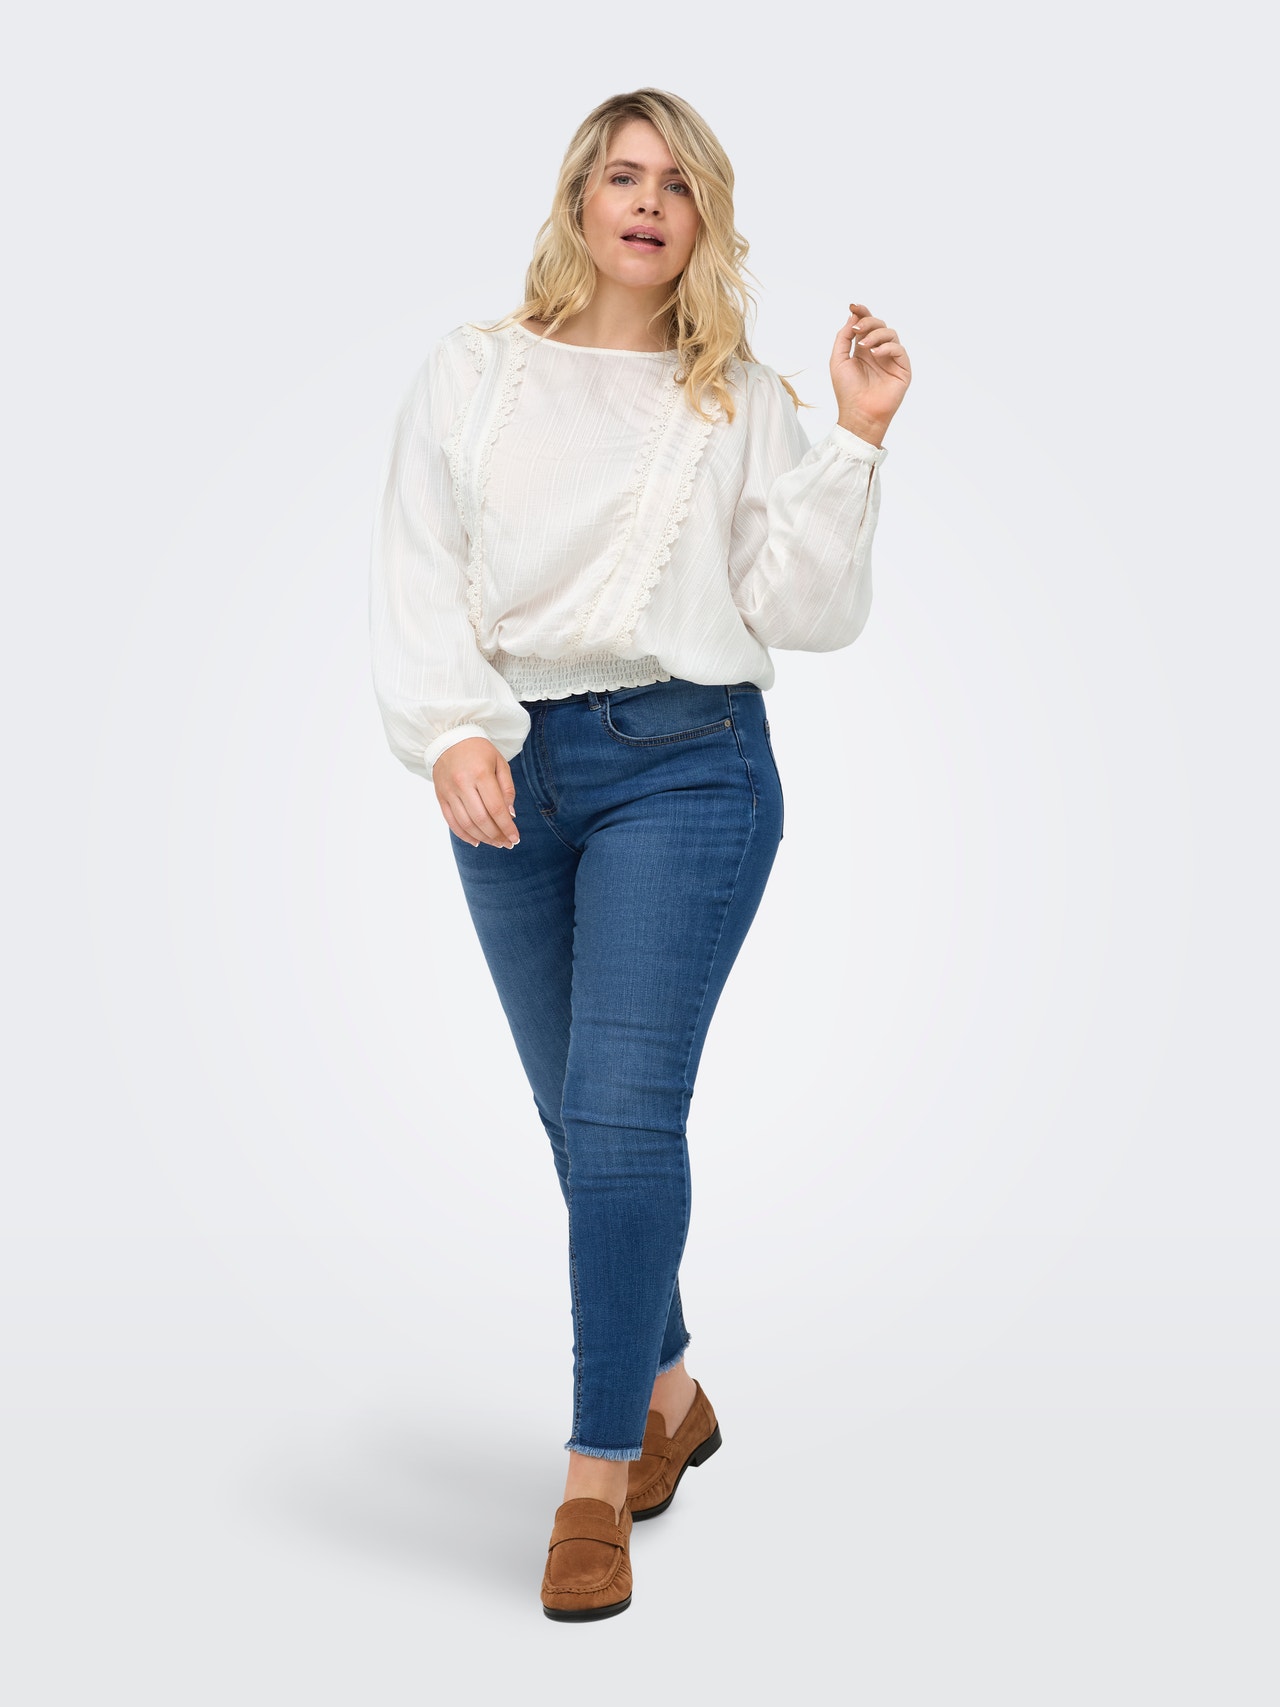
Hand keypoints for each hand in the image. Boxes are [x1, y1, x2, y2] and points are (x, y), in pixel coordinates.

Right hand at [433, 737, 519, 848]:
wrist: (448, 738)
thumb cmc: (479, 750)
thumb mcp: (499, 763)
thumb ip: (507, 789)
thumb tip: (510, 815)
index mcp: (480, 773)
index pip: (495, 808)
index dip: (506, 827)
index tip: (515, 838)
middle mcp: (462, 783)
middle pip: (481, 819)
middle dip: (496, 835)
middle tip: (507, 843)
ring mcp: (449, 791)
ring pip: (466, 824)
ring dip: (482, 838)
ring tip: (495, 843)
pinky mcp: (440, 796)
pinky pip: (451, 822)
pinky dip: (464, 835)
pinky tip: (476, 841)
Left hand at [830, 302, 911, 444]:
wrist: (858, 413)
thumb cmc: (847, 391)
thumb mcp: (838, 360)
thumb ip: (843, 337)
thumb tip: (852, 317)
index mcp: (863, 350)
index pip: (866, 325)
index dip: (862, 313)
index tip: (853, 306)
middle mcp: (878, 352)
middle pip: (879, 325)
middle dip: (867, 322)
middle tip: (857, 329)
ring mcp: (891, 360)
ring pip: (890, 333)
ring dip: (876, 335)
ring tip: (864, 347)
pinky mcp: (902, 369)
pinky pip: (898, 348)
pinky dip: (887, 347)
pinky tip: (875, 354)